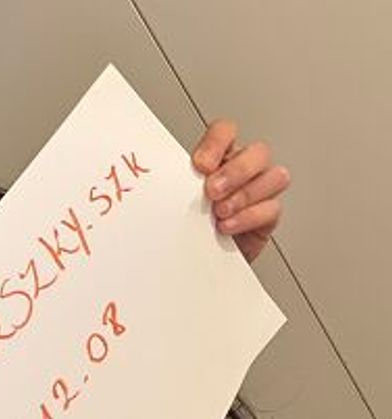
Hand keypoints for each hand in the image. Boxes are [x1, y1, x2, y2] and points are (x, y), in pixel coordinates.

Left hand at [191, 119, 289, 262]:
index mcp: (221, 157)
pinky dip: (248, 217)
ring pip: (275, 176)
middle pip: (258, 152)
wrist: (198, 260)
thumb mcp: (181, 199)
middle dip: (235, 171)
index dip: (216, 143)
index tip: (200, 165)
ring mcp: (260, 191)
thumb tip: (168, 178)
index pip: (226, 131)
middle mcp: (244, 169)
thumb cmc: (190, 224)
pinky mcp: (268, 216)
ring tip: (219, 212)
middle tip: (212, 191)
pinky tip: (227, 226)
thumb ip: (183, 183)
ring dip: (245, 194)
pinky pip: (272, 208)